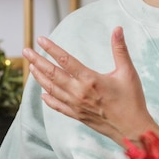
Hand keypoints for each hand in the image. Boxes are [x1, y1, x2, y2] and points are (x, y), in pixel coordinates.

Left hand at [22, 26, 158, 144]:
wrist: (132, 129)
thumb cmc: (132, 100)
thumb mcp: (128, 72)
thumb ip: (120, 49)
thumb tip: (117, 28)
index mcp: (90, 79)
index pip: (65, 60)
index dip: (51, 48)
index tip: (40, 39)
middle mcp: (79, 92)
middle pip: (53, 74)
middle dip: (37, 61)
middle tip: (26, 51)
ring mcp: (76, 105)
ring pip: (52, 89)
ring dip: (40, 78)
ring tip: (31, 67)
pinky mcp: (77, 115)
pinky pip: (58, 106)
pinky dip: (49, 100)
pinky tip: (42, 94)